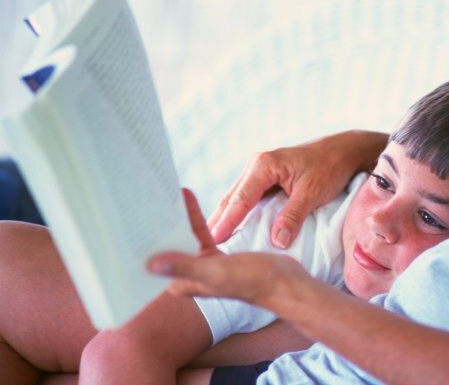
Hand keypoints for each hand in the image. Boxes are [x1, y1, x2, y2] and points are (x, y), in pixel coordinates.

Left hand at [150, 188, 309, 306]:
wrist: (286, 282)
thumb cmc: (254, 280)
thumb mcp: (216, 271)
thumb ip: (184, 267)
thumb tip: (149, 265)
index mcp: (183, 284)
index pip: (157, 259)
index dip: (145, 240)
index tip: (134, 217)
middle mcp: (189, 278)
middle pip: (167, 247)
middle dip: (155, 225)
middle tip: (144, 197)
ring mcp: (203, 268)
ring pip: (182, 238)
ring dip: (174, 217)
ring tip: (163, 193)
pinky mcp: (217, 258)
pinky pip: (199, 232)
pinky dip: (194, 216)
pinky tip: (188, 197)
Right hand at [208, 130, 387, 248]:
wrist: (344, 151)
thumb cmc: (330, 167)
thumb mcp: (312, 193)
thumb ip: (293, 216)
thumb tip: (277, 241)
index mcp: (264, 165)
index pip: (240, 199)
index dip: (227, 221)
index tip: (214, 239)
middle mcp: (257, 166)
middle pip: (231, 198)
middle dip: (218, 220)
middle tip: (203, 244)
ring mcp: (260, 171)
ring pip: (237, 198)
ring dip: (226, 217)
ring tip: (212, 240)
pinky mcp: (267, 178)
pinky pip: (248, 198)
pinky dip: (239, 213)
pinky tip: (233, 228)